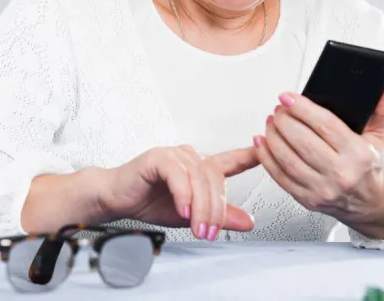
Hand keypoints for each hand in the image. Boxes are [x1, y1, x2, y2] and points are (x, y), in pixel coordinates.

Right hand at [98, 145, 259, 239]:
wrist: (116, 199)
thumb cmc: (150, 202)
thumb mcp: (191, 215)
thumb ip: (219, 216)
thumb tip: (249, 221)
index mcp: (199, 167)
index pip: (230, 160)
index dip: (249, 156)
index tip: (266, 152)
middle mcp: (190, 156)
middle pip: (216, 178)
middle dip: (216, 209)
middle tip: (210, 232)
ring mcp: (174, 155)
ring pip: (199, 178)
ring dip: (201, 207)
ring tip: (197, 227)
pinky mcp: (158, 158)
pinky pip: (178, 175)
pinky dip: (183, 194)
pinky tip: (183, 210)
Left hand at [254, 78, 383, 239]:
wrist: (371, 203)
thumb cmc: (371, 166)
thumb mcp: (381, 135)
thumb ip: (383, 107)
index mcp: (359, 155)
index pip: (325, 126)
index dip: (302, 108)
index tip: (287, 97)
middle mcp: (341, 174)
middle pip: (302, 141)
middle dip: (284, 120)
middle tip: (278, 109)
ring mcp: (322, 190)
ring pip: (288, 159)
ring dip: (273, 137)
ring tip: (271, 122)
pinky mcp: (307, 200)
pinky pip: (280, 177)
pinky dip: (266, 158)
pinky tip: (262, 142)